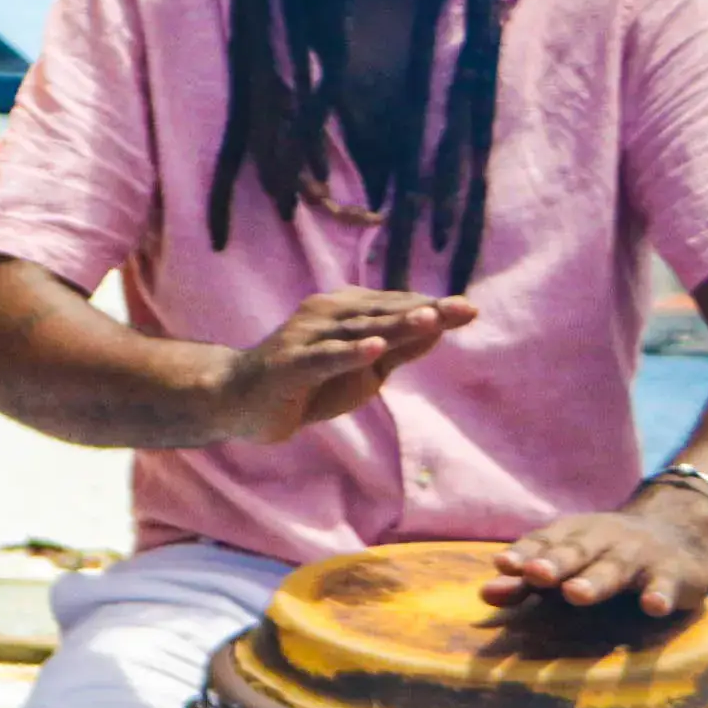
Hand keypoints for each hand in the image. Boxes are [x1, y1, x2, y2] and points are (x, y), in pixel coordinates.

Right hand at [212, 288, 477, 441]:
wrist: (238, 399)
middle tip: (462, 308)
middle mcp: (327, 315)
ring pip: (359, 331)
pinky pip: (324, 358)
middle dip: (424, 311)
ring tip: (431, 319)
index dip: (431, 308)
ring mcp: (307, 338)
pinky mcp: (290, 364)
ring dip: (395, 324)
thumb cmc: (305, 385)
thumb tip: (440, 326)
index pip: (395, 307)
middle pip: (384, 313)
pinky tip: (374, 349)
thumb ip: (398, 348)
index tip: (469, 309)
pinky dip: (349, 353)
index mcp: (346, 312)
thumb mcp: (361, 370)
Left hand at [484, 497, 707, 616]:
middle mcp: (604, 541)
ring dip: (596, 580)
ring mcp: (641, 556)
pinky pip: (668, 585)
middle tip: (535, 574)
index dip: (524, 553)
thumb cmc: (602, 554)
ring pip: (616, 568)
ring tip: (576, 594)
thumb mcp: (565, 562)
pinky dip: (661, 594)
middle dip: (555, 563)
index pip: (544, 543)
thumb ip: (525, 581)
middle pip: (576, 552)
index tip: (504, 564)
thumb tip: (483, 594)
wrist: (677, 527)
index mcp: (572, 536)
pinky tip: (653, 606)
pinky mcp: (676, 574)